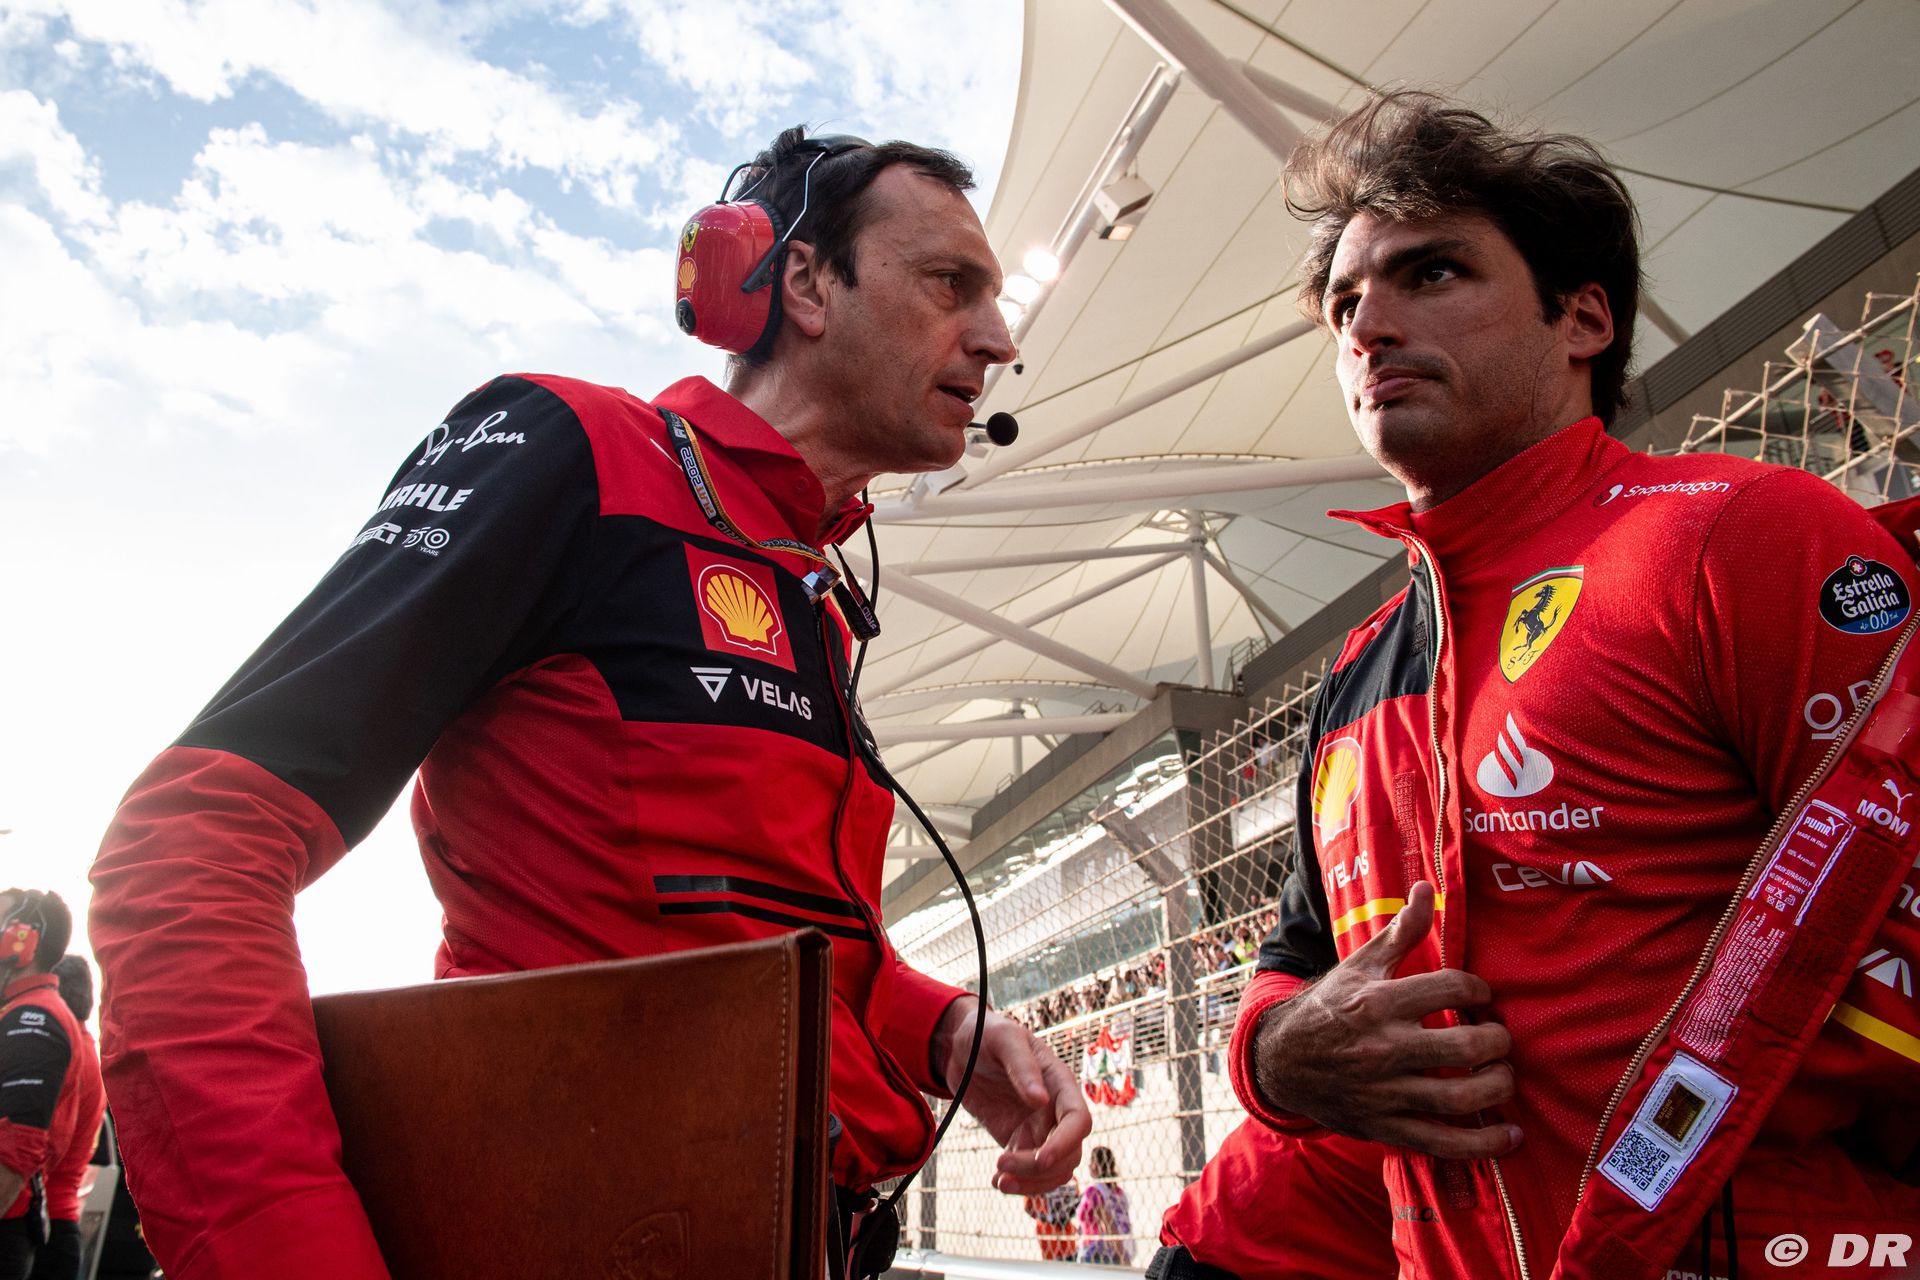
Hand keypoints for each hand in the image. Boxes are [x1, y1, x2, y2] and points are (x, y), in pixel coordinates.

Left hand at [932, 996, 1090, 1193]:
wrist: (960, 1047)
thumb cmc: (985, 1034)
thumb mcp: (1002, 1039)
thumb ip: (1022, 1065)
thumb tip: (1042, 1100)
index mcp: (1059, 1083)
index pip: (1079, 1121)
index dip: (1066, 1143)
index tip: (1041, 1158)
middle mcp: (1055, 1110)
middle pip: (1069, 1153)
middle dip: (1040, 1168)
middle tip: (1002, 1164)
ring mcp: (1038, 1128)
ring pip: (1054, 1170)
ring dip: (1032, 1183)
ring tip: (1000, 1180)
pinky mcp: (1019, 1140)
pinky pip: (1030, 1172)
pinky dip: (1018, 1183)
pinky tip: (997, 1180)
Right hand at [1251, 882, 1519, 1157]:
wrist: (1281, 1062)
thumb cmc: (1329, 1008)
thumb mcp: (1359, 966)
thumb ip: (1399, 932)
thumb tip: (1426, 888)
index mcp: (1378, 1003)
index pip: (1453, 988)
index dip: (1479, 989)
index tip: (1481, 996)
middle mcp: (1383, 1048)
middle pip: (1466, 1048)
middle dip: (1497, 1041)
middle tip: (1498, 1037)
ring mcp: (1385, 1092)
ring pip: (1460, 1098)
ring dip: (1498, 1087)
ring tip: (1503, 1075)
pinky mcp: (1385, 1127)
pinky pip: (1442, 1143)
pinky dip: (1482, 1145)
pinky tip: (1509, 1135)